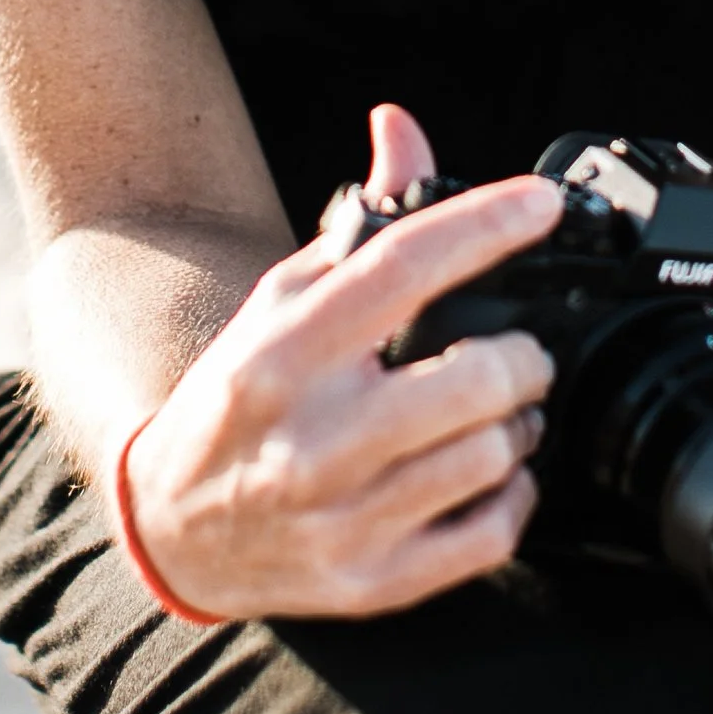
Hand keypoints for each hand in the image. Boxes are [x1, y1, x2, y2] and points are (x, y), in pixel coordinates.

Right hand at [123, 105, 558, 619]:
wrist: (171, 525)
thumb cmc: (243, 396)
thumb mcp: (283, 300)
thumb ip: (359, 224)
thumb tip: (401, 129)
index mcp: (285, 352)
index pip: (402, 268)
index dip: (484, 226)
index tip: (540, 205)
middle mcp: (313, 438)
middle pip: (478, 378)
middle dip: (523, 354)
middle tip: (517, 349)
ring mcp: (344, 519)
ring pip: (494, 453)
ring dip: (521, 422)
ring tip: (503, 409)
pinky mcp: (370, 584)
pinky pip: (491, 534)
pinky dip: (513, 495)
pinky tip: (490, 472)